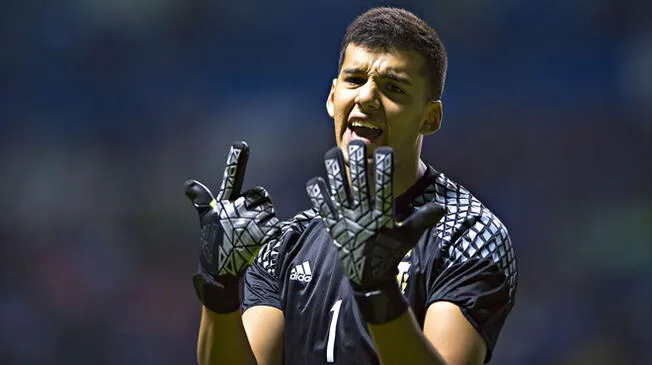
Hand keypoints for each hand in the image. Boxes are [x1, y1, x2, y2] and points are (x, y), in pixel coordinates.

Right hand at [185, 142, 278, 310]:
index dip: (236, 161)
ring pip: (269, 211)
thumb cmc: (214, 245)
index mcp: (223, 205)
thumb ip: (203, 201)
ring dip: (265, 222)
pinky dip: (271, 234)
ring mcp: (249, 223)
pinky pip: (275, 226)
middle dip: (259, 206)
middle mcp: (236, 210)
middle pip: (260, 195)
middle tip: (248, 224)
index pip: (230, 179)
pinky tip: (259, 244)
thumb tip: (189, 183)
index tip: (242, 143)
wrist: (219, 275)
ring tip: (250, 237)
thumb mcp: (207, 222)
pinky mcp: (262, 236)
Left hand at [306, 141, 444, 289]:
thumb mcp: (409, 238)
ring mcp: (347, 222)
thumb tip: (442, 207)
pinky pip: (324, 209)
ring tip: (331, 153)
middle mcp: (364, 216)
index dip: (385, 169)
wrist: (370, 279)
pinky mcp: (334, 229)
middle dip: (358, 163)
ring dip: (334, 173)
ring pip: (339, 192)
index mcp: (383, 216)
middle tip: (357, 143)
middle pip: (360, 184)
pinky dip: (319, 196)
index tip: (385, 151)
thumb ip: (423, 220)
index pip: (385, 187)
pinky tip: (315, 182)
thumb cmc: (391, 254)